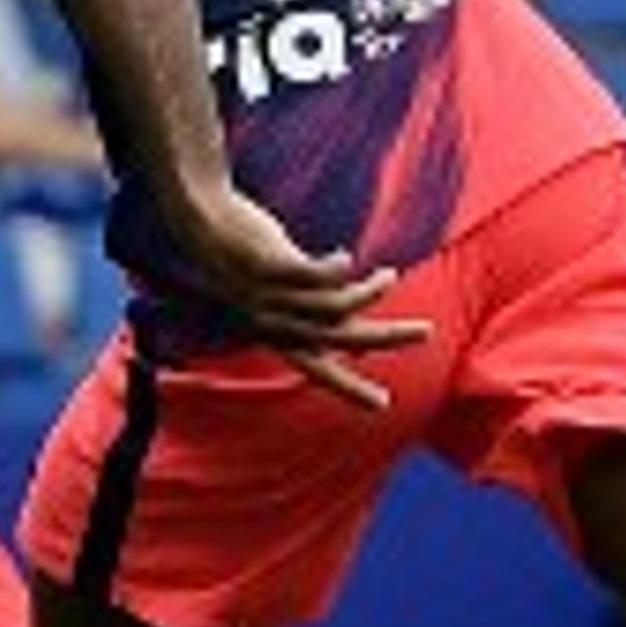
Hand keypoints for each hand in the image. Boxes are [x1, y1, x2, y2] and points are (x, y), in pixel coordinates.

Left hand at [167, 179, 427, 410]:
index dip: (351, 388)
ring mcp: (271, 295)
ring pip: (336, 304)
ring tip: (390, 276)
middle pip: (340, 338)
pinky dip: (339, 267)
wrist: (199, 221)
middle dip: (386, 337)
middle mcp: (274, 321)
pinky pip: (319, 274)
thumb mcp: (274, 294)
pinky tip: (345, 256)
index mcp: (274, 333)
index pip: (320, 369)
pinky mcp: (271, 265)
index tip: (384, 405)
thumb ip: (309, 312)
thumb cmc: (238, 258)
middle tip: (426, 332)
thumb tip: (345, 330)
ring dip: (370, 291)